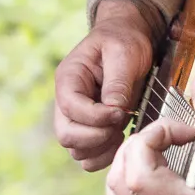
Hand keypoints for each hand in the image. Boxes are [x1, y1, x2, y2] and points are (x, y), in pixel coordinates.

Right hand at [54, 0, 157, 170]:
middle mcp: (66, 101)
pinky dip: (103, 155)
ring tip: (122, 131)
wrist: (128, 39)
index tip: (121, 112)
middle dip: (97, 136)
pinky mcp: (89, 128)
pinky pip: (88, 155)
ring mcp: (76, 117)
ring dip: (101, 148)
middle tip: (121, 125)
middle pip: (67, 135)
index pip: (71, 108)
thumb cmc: (124, 41)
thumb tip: (114, 110)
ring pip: (76, 150)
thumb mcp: (124, 52)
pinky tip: (120, 139)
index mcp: (69, 78)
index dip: (96, 117)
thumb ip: (118, 82)